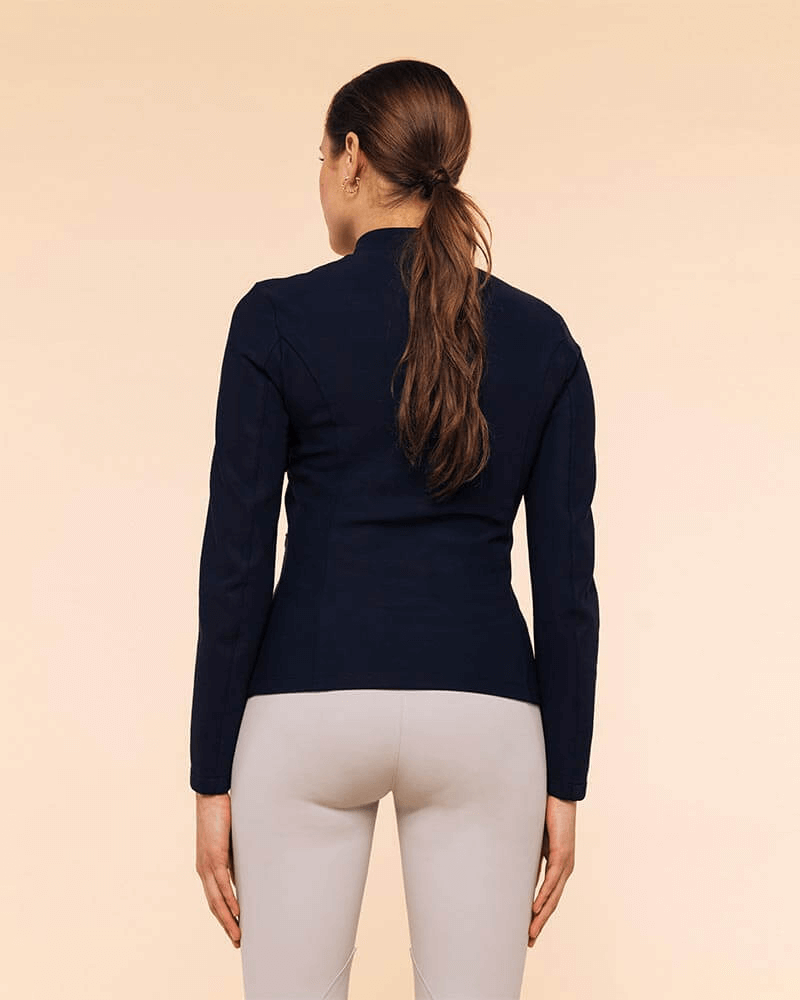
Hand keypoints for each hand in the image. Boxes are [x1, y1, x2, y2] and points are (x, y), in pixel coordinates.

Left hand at [195, 792, 240, 947]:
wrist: (210, 797)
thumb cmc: (221, 816)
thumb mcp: (229, 843)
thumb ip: (233, 860)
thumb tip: (244, 875)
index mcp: (206, 868)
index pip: (214, 899)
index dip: (223, 917)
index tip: (234, 931)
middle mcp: (203, 870)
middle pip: (214, 905)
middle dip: (225, 925)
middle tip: (237, 942)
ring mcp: (207, 864)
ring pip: (216, 899)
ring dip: (227, 920)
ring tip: (238, 935)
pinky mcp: (214, 856)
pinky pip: (221, 883)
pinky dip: (229, 900)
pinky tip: (236, 912)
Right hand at [528, 795, 575, 946]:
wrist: (559, 793)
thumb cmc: (546, 813)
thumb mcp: (534, 840)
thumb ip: (529, 856)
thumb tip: (515, 869)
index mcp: (558, 866)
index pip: (549, 896)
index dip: (539, 914)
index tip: (529, 931)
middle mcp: (564, 868)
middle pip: (552, 902)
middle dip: (540, 923)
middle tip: (530, 942)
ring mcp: (565, 862)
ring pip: (553, 896)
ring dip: (542, 916)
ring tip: (531, 932)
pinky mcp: (563, 853)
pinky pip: (553, 880)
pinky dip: (544, 895)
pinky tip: (536, 908)